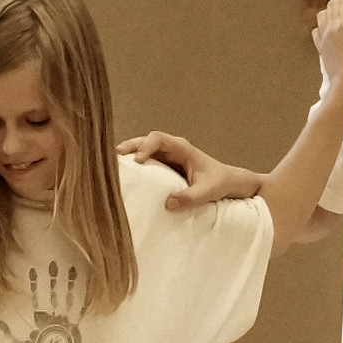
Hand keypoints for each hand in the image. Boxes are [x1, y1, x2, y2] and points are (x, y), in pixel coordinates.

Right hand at [117, 131, 261, 208]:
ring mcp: (169, 155)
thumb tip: (168, 203)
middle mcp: (173, 148)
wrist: (229, 181)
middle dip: (130, 145)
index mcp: (182, 148)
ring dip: (130, 153)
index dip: (146, 147)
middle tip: (115, 156)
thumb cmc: (220, 182)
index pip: (158, 139)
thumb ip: (189, 197)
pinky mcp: (166, 165)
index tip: (138, 161)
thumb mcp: (207, 192)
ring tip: (113, 162)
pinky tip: (124, 171)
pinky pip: (148, 160)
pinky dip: (135, 163)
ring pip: (144, 148)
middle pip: (146, 139)